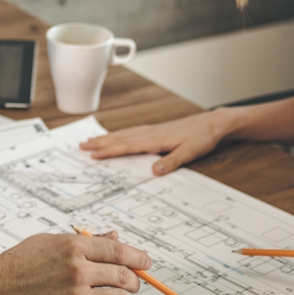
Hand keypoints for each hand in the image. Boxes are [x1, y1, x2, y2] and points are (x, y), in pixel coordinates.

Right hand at [0, 232, 150, 294]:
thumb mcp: (48, 242)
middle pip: (124, 278)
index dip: (138, 258)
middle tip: (131, 285)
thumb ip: (83, 241)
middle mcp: (76, 272)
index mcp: (73, 248)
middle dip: (133, 282)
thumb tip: (113, 236)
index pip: (119, 252)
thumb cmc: (15, 266)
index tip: (145, 263)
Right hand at [79, 111, 224, 174]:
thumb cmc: (201, 138)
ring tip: (91, 140)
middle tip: (81, 146)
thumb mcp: (189, 153)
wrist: (212, 123)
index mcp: (155, 139)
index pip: (127, 146)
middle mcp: (150, 133)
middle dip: (100, 142)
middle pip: (120, 138)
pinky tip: (115, 135)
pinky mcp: (156, 130)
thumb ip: (171, 162)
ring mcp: (152, 130)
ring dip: (106, 137)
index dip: (109, 151)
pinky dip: (119, 134)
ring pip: (123, 133)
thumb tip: (154, 171)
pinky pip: (131, 131)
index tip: (93, 154)